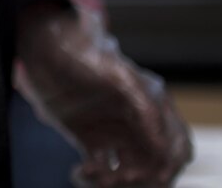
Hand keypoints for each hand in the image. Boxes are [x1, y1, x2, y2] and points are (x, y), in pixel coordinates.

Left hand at [17, 4, 190, 187]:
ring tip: (92, 175)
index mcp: (153, 105)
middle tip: (114, 178)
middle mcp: (138, 122)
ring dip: (116, 181)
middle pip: (154, 165)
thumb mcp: (118, 76)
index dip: (170, 165)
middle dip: (140, 178)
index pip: (177, 145)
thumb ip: (146, 109)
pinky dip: (94, 178)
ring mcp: (115, 132)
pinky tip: (79, 171)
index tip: (155, 179)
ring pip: (129, 172)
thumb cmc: (84, 54)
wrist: (45, 47)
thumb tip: (165, 147)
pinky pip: (102, 170)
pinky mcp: (92, 140)